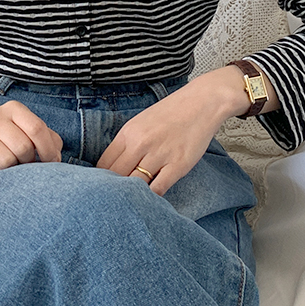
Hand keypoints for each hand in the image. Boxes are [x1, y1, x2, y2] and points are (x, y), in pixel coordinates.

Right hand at [0, 83, 62, 173]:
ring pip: (6, 161)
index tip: (51, 163)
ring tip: (11, 168)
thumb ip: (49, 140)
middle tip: (26, 165)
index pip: (37, 128)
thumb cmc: (9, 136)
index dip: (48, 150)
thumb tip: (56, 158)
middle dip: (30, 162)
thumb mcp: (30, 130)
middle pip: (22, 147)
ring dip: (13, 171)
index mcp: (13, 109)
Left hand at [95, 68, 254, 194]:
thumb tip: (114, 165)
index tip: (104, 187)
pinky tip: (152, 199)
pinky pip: (158, 189)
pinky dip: (153, 197)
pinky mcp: (178, 165)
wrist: (202, 102)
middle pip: (116, 177)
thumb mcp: (141, 122)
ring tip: (132, 203)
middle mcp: (140, 144)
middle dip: (114, 190)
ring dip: (133, 195)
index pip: (104, 164)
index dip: (101, 179)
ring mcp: (159, 155)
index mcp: (128, 133)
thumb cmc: (172, 112)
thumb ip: (128, 142)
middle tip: (116, 199)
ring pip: (135, 185)